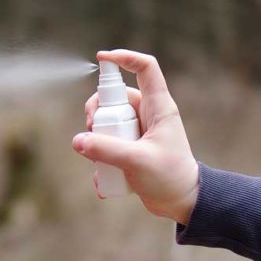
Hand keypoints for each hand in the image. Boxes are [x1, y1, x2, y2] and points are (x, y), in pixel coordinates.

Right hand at [71, 49, 199, 224]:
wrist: (181, 203)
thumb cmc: (169, 177)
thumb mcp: (137, 161)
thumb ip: (106, 149)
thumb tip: (78, 140)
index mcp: (159, 106)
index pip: (145, 68)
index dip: (125, 57)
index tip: (102, 58)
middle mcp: (148, 114)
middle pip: (114, 97)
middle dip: (97, 111)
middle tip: (91, 129)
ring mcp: (138, 130)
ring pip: (107, 121)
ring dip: (95, 137)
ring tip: (97, 159)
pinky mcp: (129, 147)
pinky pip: (106, 143)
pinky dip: (100, 158)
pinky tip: (104, 179)